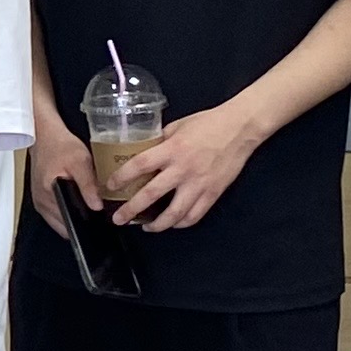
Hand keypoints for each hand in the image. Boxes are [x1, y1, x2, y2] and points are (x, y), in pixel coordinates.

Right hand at [27, 118, 97, 236]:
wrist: (44, 135)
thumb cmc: (59, 145)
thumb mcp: (80, 161)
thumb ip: (88, 185)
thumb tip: (96, 206)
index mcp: (49, 197)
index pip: (68, 226)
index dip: (84, 226)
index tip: (96, 223)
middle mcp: (41, 203)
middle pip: (64, 226)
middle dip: (80, 222)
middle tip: (94, 211)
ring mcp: (39, 202)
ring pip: (59, 221)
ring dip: (73, 216)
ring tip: (86, 205)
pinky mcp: (41, 198)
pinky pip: (55, 212)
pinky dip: (66, 209)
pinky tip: (76, 200)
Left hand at [112, 102, 262, 231]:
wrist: (239, 128)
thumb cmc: (208, 123)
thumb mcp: (177, 126)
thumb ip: (160, 141)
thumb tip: (144, 151)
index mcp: (171, 149)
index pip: (139, 166)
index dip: (121, 178)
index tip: (110, 185)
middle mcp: (182, 169)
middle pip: (151, 195)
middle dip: (131, 210)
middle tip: (119, 219)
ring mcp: (199, 184)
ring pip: (174, 213)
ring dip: (157, 224)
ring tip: (146, 227)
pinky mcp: (213, 193)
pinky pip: (194, 215)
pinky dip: (181, 223)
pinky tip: (173, 223)